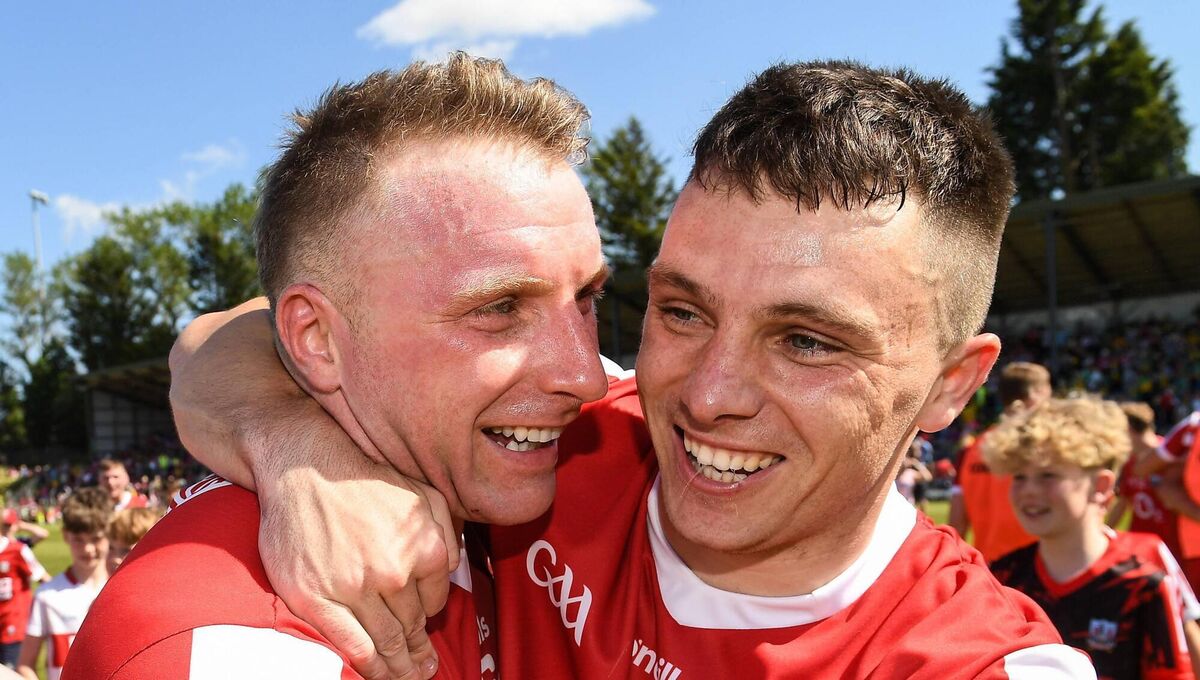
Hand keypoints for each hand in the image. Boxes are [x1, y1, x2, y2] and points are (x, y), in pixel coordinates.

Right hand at [257, 440, 458, 679]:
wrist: (305, 466)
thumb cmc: (365, 478)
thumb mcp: (424, 493)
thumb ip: (447, 530)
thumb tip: (453, 567)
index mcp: (425, 549)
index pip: (435, 602)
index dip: (430, 615)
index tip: (425, 627)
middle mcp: (394, 573)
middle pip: (412, 626)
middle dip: (419, 653)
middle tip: (424, 670)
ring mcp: (355, 589)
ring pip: (386, 642)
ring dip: (399, 667)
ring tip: (407, 678)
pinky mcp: (317, 599)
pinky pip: (352, 646)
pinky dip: (369, 667)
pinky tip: (379, 674)